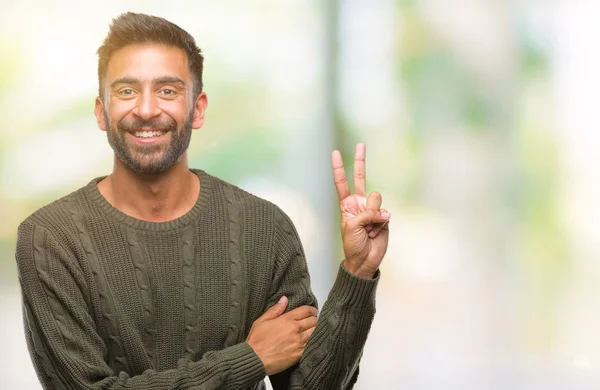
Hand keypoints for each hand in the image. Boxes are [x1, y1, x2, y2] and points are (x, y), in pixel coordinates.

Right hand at [246, 296, 317, 375]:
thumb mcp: (262, 321)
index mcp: (287, 320)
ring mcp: (298, 342)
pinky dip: (313, 342)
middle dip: (314, 319)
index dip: (311, 309)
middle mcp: (295, 329)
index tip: (313, 311)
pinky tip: (310, 342)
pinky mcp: (299, 354)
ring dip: (315, 330)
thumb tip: (284, 299)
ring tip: (312, 331)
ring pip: (315, 332)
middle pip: (313, 321)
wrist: (255, 359)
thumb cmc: (256, 341)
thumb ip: (275, 309)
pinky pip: (312, 345)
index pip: (305, 310)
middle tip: (313, 321)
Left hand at [332, 143, 389, 278]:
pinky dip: (380, 223)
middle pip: (361, 178)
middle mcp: (360, 203)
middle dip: (360, 161)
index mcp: (347, 204)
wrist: (365, 260)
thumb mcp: (352, 226)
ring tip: (368, 228)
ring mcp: (373, 209)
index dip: (339, 168)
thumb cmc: (353, 244)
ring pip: (376, 198)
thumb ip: (366, 213)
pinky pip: (384, 212)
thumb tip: (384, 211)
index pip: (342, 183)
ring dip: (372, 215)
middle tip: (361, 144)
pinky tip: (376, 231)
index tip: (335, 152)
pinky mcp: (385, 217)